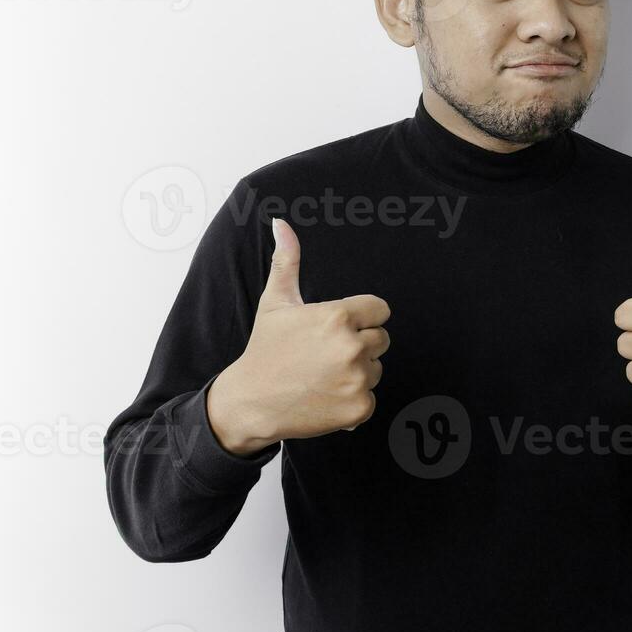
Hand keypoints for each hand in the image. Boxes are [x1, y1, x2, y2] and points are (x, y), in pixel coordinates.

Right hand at [208, 218, 390, 453]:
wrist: (251, 402)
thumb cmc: (265, 350)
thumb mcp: (275, 303)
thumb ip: (287, 261)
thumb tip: (281, 223)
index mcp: (337, 316)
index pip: (380, 310)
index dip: (361, 318)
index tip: (337, 329)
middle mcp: (351, 346)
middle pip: (381, 339)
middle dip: (359, 345)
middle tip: (324, 355)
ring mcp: (357, 379)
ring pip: (376, 368)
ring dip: (357, 373)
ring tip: (323, 376)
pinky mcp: (359, 407)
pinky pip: (371, 398)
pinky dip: (353, 401)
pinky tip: (326, 397)